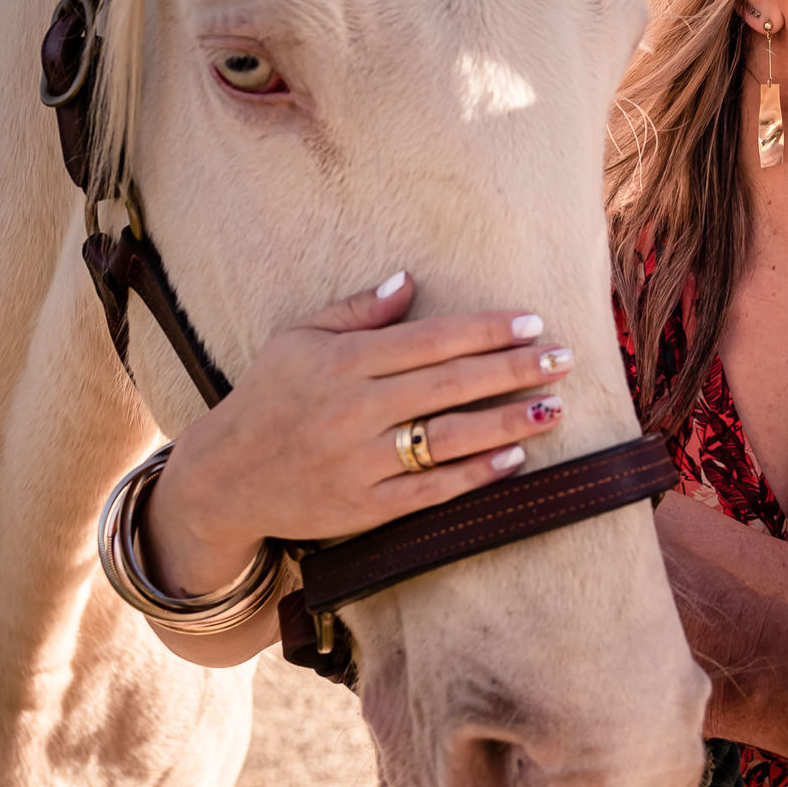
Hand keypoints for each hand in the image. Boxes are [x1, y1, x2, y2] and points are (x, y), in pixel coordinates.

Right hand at [143, 270, 573, 596]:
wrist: (223, 477)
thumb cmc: (267, 398)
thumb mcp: (298, 339)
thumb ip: (356, 311)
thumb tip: (408, 280)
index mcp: (343, 361)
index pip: (431, 340)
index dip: (487, 330)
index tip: (532, 322)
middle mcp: (355, 409)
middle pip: (451, 384)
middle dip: (514, 370)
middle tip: (563, 359)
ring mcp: (361, 461)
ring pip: (449, 438)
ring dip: (508, 422)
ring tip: (554, 408)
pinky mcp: (364, 506)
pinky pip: (432, 490)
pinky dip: (476, 474)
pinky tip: (516, 459)